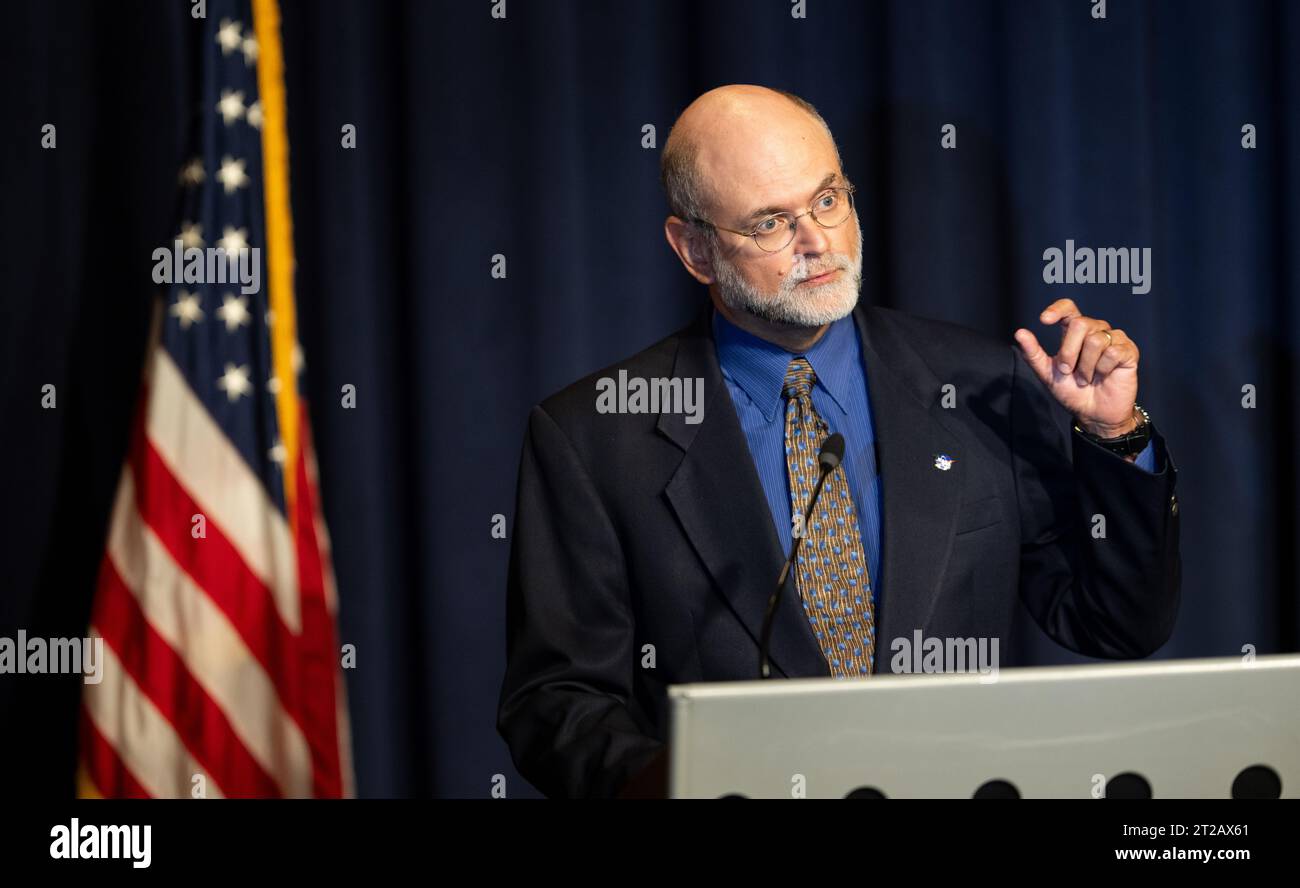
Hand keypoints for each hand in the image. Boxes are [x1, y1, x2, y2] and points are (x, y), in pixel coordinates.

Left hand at [1013, 298, 1139, 436]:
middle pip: (1080, 324)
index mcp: (1074, 332)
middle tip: (1069, 371)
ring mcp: (1113, 338)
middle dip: (1069, 352)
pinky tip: (1104, 376)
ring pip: (1096, 340)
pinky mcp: (1128, 351)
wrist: (1094, 413)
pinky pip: (1112, 352)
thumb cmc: (1072, 392)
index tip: (1043, 320)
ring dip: (1086, 366)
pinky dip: (1103, 369)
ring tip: (1086, 378)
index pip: (1069, 308)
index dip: (1057, 309)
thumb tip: (1020, 333)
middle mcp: (1095, 330)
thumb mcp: (1048, 373)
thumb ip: (1034, 353)